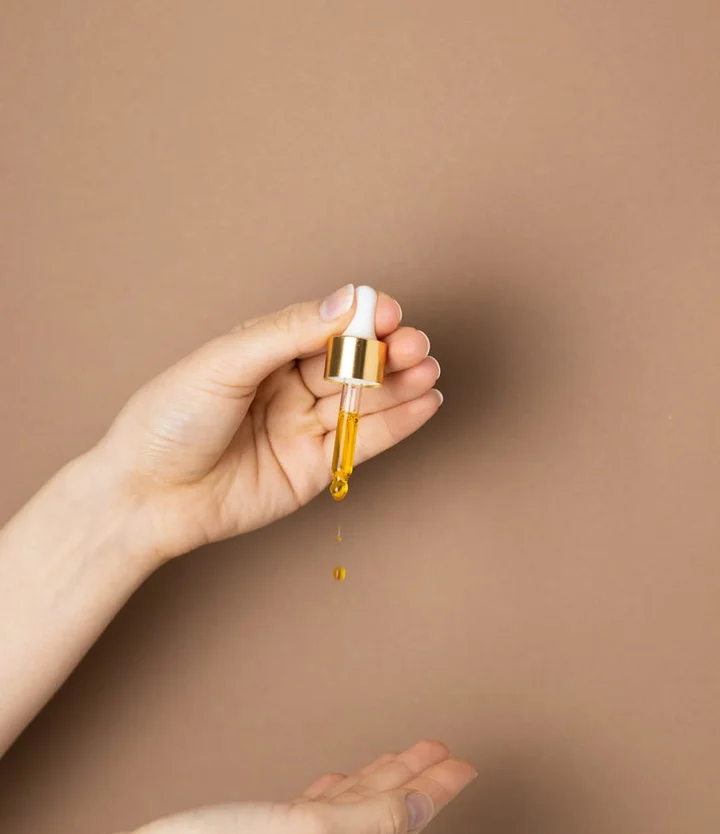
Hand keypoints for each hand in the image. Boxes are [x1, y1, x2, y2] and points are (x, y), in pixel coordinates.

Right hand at [54, 741, 474, 833]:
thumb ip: (366, 819)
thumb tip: (421, 807)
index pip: (401, 828)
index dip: (434, 792)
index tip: (462, 763)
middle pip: (376, 822)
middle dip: (408, 784)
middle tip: (435, 751)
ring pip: (342, 819)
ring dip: (369, 786)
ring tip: (394, 760)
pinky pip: (305, 819)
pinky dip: (326, 797)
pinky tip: (327, 786)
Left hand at [97, 284, 440, 560]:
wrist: (149, 496)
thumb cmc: (171, 420)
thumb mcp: (225, 364)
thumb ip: (287, 333)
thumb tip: (346, 300)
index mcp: (264, 351)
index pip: (324, 326)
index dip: (359, 318)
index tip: (388, 312)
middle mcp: (288, 386)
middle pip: (349, 362)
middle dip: (386, 351)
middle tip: (415, 344)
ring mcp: (303, 427)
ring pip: (362, 399)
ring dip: (400, 384)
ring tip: (429, 369)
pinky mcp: (314, 468)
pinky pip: (363, 441)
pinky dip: (398, 422)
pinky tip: (426, 402)